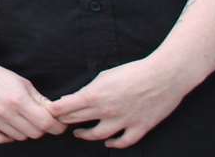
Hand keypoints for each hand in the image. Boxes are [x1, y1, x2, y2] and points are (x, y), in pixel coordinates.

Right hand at [0, 53, 64, 143]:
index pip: (46, 123)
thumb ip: (40, 100)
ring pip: (20, 137)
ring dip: (24, 130)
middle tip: (37, 118)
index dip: (57, 126)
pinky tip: (8, 124)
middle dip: (41, 127)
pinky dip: (9, 135)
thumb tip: (56, 115)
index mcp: (18, 99)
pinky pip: (2, 140)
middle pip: (35, 133)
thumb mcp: (22, 82)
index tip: (58, 124)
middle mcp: (4, 112)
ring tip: (20, 118)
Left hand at [49, 57, 188, 148]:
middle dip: (65, 120)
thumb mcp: (104, 75)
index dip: (55, 110)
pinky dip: (114, 144)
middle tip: (60, 120)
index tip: (50, 110)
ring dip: (85, 135)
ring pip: (97, 135)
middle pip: (76, 120)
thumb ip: (88, 89)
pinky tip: (108, 142)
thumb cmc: (133, 71)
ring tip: (79, 133)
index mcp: (95, 95)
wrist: (164, 75)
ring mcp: (123, 121)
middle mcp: (106, 111)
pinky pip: (123, 142)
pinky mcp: (139, 128)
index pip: (65, 108)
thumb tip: (69, 99)